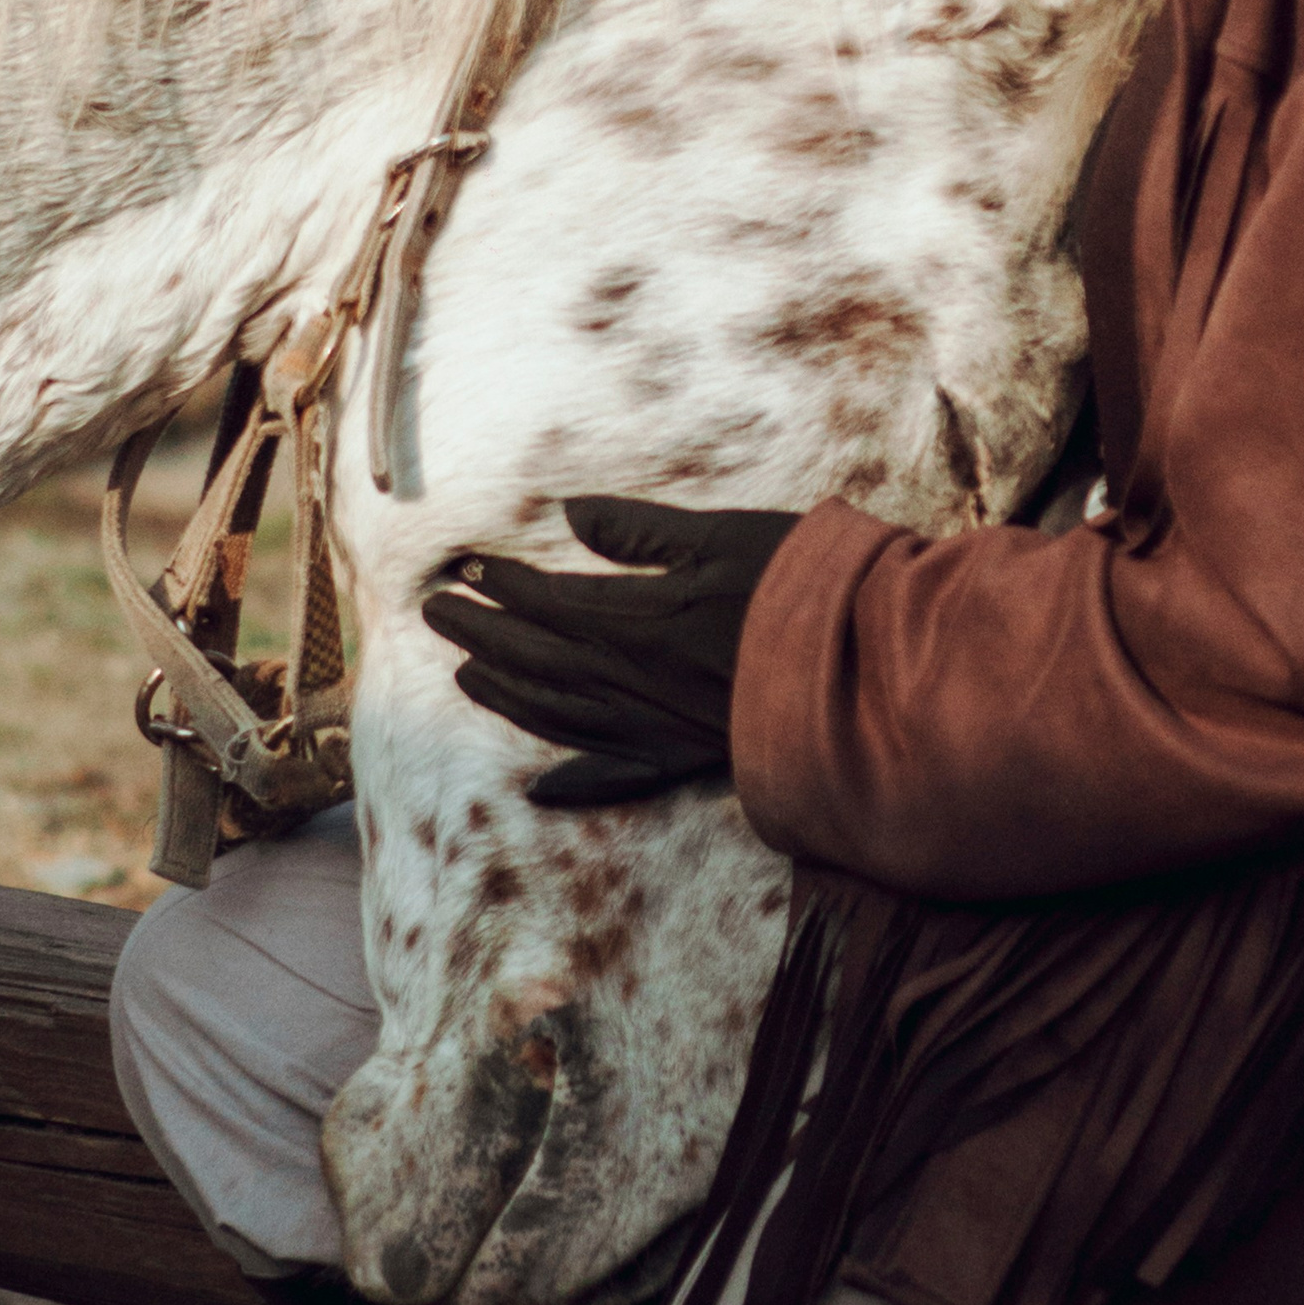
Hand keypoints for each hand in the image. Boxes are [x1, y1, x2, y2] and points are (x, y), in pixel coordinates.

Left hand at [421, 496, 799, 807]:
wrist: (867, 669)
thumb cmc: (803, 590)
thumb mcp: (723, 538)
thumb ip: (643, 531)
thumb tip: (571, 513)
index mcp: (640, 618)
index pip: (550, 601)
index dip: (503, 585)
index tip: (466, 570)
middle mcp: (634, 679)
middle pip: (539, 657)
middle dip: (482, 633)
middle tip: (436, 615)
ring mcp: (656, 726)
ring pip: (560, 714)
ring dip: (508, 695)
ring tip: (469, 675)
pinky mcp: (685, 759)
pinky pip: (614, 777)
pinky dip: (572, 783)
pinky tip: (540, 790)